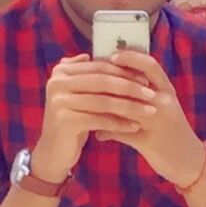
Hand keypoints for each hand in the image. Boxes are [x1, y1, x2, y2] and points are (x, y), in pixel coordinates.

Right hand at [30, 54, 157, 183]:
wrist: (54, 152)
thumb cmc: (72, 121)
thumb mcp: (77, 95)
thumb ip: (83, 75)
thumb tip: (89, 55)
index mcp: (61, 72)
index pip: (100, 68)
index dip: (124, 72)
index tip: (146, 79)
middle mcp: (57, 83)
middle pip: (103, 82)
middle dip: (130, 88)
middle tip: (151, 94)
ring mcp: (59, 102)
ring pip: (104, 101)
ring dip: (130, 106)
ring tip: (149, 111)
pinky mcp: (65, 121)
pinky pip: (100, 120)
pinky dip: (119, 123)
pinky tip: (135, 126)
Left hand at [95, 51, 205, 187]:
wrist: (189, 161)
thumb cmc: (172, 132)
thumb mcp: (163, 108)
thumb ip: (144, 94)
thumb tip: (117, 80)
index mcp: (167, 91)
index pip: (150, 65)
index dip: (131, 58)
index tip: (111, 55)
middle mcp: (164, 102)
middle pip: (135, 84)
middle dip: (111, 80)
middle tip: (90, 77)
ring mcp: (157, 121)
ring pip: (125, 108)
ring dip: (104, 107)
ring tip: (86, 104)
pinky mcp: (149, 142)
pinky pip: (122, 133)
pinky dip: (107, 133)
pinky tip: (97, 135)